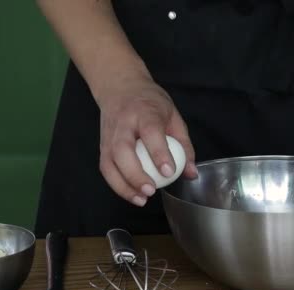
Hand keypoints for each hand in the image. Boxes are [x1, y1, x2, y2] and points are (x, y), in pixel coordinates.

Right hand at [96, 71, 196, 206]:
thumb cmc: (150, 102)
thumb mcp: (173, 116)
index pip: (150, 132)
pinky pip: (106, 169)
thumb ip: (183, 145)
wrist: (119, 87)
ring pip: (109, 162)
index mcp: (144, 112)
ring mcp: (109, 135)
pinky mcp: (102, 146)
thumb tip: (191, 173)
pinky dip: (117, 185)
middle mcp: (123, 123)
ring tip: (141, 199)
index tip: (169, 171)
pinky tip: (132, 195)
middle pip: (123, 150)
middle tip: (151, 190)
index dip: (159, 152)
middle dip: (135, 174)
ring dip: (123, 185)